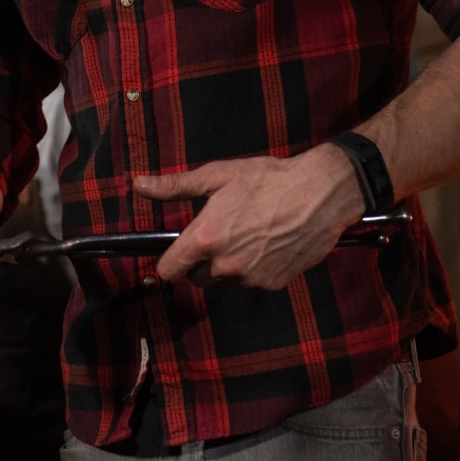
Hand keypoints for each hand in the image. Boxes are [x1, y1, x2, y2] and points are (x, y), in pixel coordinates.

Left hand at [135, 144, 365, 289]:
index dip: (169, 261)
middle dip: (201, 262)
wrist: (321, 194)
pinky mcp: (273, 284)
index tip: (177, 250)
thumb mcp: (217, 176)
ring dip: (228, 267)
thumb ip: (174, 186)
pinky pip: (250, 283)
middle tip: (219, 234)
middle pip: (196, 278)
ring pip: (224, 281)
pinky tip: (266, 245)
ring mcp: (250, 279)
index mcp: (205, 239)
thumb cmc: (267, 180)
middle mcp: (225, 266)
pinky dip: (253, 270)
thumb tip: (138, 184)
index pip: (169, 270)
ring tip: (246, 236)